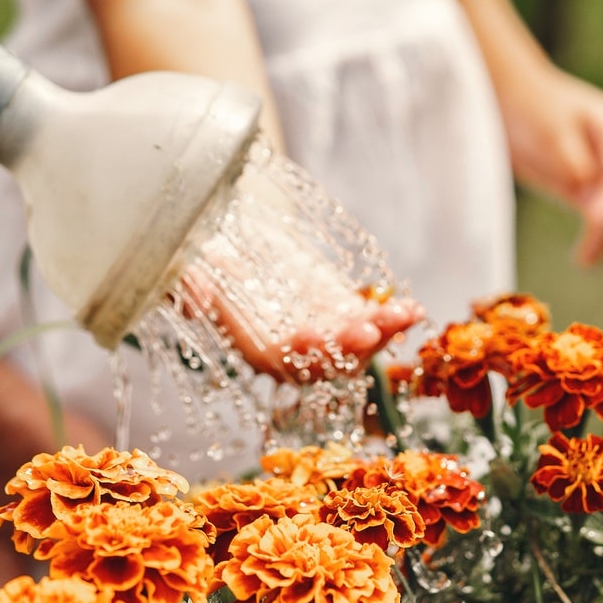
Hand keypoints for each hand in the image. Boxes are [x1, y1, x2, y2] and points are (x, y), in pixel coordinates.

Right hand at [178, 266, 423, 381]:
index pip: (281, 362)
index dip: (298, 353)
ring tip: (405, 315)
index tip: (313, 335)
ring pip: (358, 347)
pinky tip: (414, 309)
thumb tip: (188, 300)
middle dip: (350, 350)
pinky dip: (394, 318)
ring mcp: (326, 335)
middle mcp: (295, 351)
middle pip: (327, 364)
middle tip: (369, 330)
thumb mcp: (190, 266)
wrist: (237, 239)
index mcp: (257, 346)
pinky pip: (375, 323)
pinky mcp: (345, 314)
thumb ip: (188, 285)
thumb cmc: (207, 256)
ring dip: (382, 335)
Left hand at [500, 66, 602, 263]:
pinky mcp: (591, 186)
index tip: (598, 220)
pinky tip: (583, 257)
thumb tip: (586, 185)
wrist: (510, 97)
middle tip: (591, 249)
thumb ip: (569, 156)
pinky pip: (602, 215)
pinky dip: (597, 235)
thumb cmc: (527, 107)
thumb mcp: (546, 128)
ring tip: (585, 259)